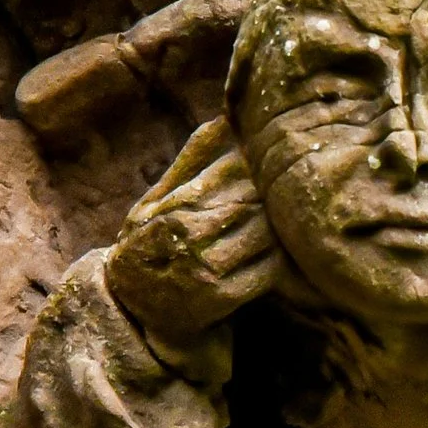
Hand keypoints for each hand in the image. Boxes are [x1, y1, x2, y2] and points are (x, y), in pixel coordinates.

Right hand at [104, 118, 284, 356]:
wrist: (135, 309)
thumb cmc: (152, 243)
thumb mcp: (157, 199)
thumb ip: (192, 159)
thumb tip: (225, 118)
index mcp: (175, 207)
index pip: (231, 172)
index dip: (255, 164)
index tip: (271, 160)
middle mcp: (189, 237)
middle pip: (253, 202)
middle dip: (271, 194)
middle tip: (291, 186)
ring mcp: (207, 270)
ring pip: (265, 233)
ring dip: (278, 225)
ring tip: (286, 217)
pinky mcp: (224, 299)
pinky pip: (269, 269)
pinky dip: (278, 257)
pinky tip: (277, 250)